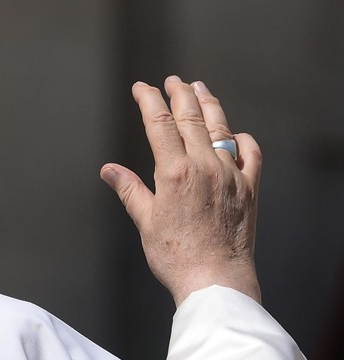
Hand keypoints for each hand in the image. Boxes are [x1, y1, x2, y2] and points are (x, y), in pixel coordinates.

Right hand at [101, 76, 261, 306]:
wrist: (215, 280)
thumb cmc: (176, 257)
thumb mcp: (146, 222)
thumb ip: (130, 190)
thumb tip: (110, 170)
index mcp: (174, 172)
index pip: (160, 123)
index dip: (149, 100)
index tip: (142, 87)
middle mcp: (205, 166)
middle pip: (191, 117)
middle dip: (180, 93)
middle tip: (173, 80)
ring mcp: (231, 175)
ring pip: (220, 129)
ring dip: (209, 105)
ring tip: (201, 89)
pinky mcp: (249, 189)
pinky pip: (250, 154)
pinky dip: (242, 139)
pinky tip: (236, 134)